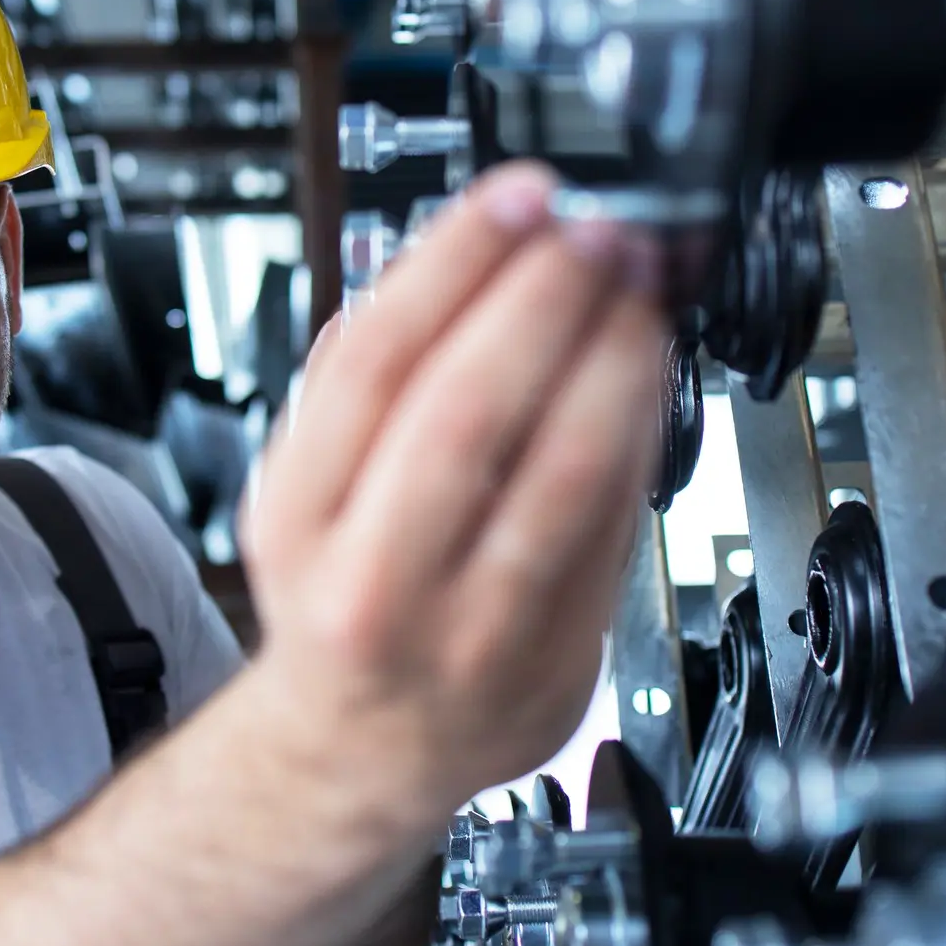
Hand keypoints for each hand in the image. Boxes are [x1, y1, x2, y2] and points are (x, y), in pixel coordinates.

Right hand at [240, 164, 670, 830]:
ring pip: (561, 474)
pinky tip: (646, 375)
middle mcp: (374, 581)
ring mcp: (471, 632)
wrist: (363, 748)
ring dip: (615, 359)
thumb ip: (358, 384)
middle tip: (597, 231)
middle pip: (468, 410)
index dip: (457, 260)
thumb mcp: (302, 488)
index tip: (519, 196)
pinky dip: (640, 434)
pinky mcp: (556, 661)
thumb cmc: (342, 599)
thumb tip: (462, 256)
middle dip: (547, 298)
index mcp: (298, 520)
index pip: (375, 362)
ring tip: (637, 291)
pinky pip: (614, 527)